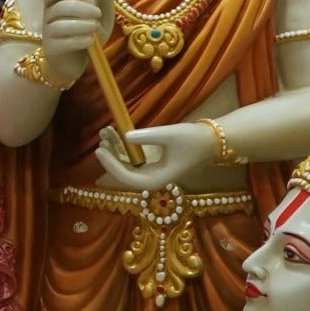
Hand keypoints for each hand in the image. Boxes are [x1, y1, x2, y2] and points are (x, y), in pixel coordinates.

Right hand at [36, 0, 110, 89]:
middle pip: (59, 7)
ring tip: (95, 27)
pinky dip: (79, 40)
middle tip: (97, 14)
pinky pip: (62, 42)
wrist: (73, 64)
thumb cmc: (84, 38)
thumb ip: (104, 6)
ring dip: (81, 24)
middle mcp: (48, 18)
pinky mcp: (51, 50)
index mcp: (56, 6)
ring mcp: (48, 34)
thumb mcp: (98, 21)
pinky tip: (90, 41)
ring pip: (59, 25)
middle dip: (81, 8)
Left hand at [95, 119, 221, 191]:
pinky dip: (122, 146)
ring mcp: (149, 170)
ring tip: (105, 130)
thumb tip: (126, 136)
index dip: (111, 164)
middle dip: (110, 154)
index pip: (127, 177)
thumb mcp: (170, 135)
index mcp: (156, 180)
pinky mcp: (150, 162)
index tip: (100, 149)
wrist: (209, 141)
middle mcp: (150, 178)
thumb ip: (147, 137)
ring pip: (125, 162)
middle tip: (102, 135)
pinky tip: (114, 132)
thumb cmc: (192, 140)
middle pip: (122, 171)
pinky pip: (131, 157)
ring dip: (114, 148)